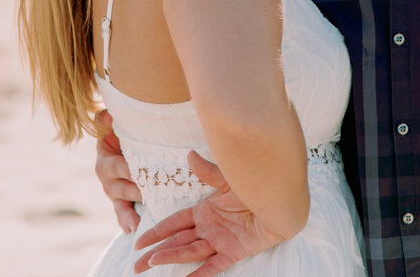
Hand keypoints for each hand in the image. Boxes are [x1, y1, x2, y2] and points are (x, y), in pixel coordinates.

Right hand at [94, 109, 141, 233]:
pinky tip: (133, 231)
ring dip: (129, 215)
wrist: (119, 143)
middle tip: (150, 199)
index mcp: (105, 161)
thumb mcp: (112, 123)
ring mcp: (114, 193)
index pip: (119, 168)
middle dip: (137, 194)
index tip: (143, 177)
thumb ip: (106, 118)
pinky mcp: (121, 202)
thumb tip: (106, 115)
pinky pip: (122, 215)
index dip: (130, 172)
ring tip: (138, 225)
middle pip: (122, 189)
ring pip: (121, 206)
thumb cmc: (119, 132)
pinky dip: (126, 223)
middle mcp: (107, 180)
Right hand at [134, 151, 287, 276]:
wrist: (283, 197)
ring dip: (172, 258)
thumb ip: (209, 171)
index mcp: (204, 211)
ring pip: (190, 252)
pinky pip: (216, 265)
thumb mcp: (229, 177)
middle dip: (156, 252)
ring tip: (152, 263)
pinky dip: (201, 274)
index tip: (138, 241)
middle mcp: (209, 228)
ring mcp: (221, 240)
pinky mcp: (235, 250)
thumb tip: (190, 155)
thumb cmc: (257, 184)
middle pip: (176, 242)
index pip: (174, 224)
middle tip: (136, 265)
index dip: (157, 232)